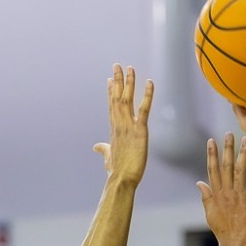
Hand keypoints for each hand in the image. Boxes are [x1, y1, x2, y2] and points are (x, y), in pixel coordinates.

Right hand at [93, 64, 152, 184]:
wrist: (121, 180)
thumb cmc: (116, 171)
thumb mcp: (108, 157)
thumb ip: (103, 149)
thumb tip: (96, 146)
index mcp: (114, 129)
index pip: (112, 106)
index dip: (111, 91)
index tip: (110, 79)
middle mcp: (119, 124)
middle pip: (117, 97)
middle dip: (117, 80)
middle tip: (117, 65)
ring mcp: (128, 126)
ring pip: (127, 99)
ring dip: (129, 82)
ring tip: (130, 67)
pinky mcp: (140, 130)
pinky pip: (144, 109)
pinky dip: (147, 95)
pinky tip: (149, 82)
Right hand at [197, 133, 245, 245]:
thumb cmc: (224, 233)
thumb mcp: (210, 215)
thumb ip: (205, 197)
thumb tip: (199, 183)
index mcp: (217, 195)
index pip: (213, 170)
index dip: (212, 155)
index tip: (211, 141)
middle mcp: (227, 193)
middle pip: (226, 166)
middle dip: (227, 149)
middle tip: (229, 133)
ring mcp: (240, 197)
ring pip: (241, 171)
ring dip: (243, 154)